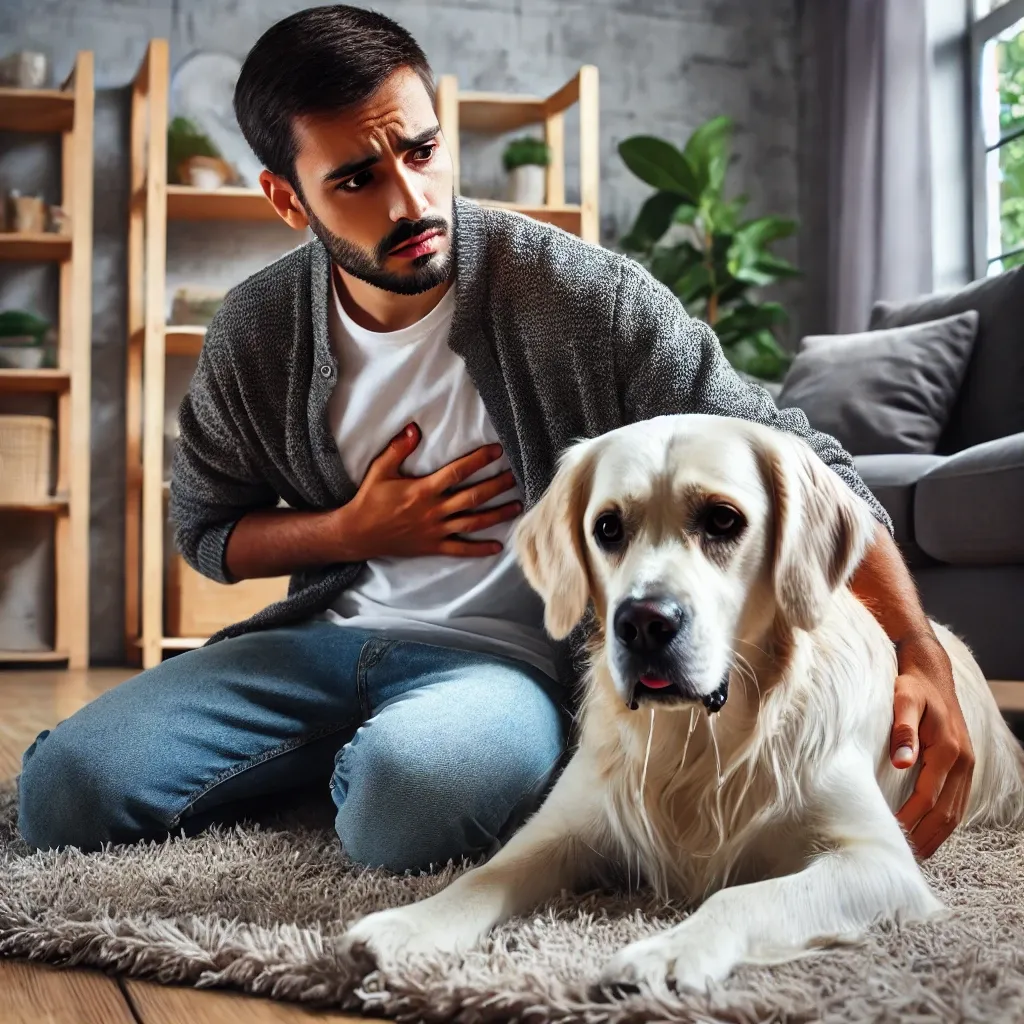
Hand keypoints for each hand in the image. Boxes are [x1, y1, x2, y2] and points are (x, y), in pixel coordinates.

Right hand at [337, 423, 520, 560]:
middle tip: (515, 477)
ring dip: (497, 515)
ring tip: (517, 506)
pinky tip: (498, 546)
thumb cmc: (370, 500)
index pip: (458, 472)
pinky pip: (461, 549)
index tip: (498, 451)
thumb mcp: (381, 470)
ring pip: (473, 522)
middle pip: (473, 497)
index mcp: (424, 490)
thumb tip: (416, 428)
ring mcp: (436, 530)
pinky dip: (480, 549)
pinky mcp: (433, 546)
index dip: (479, 460)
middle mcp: (434, 510)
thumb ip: (399, 448)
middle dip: (497, 486)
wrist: (358, 534)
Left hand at [890, 632, 974, 859]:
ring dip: (936, 835)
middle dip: (925, 838)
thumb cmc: (912, 685)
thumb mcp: (903, 700)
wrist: (931, 671)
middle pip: (947, 813)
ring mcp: (967, 765)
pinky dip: (944, 822)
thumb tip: (902, 763)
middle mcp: (964, 762)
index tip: (888, 836)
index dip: (908, 819)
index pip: (927, 798)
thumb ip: (903, 730)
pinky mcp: (963, 765)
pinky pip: (956, 802)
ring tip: (915, 855)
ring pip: (955, 812)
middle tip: (903, 860)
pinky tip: (927, 832)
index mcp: (949, 750)